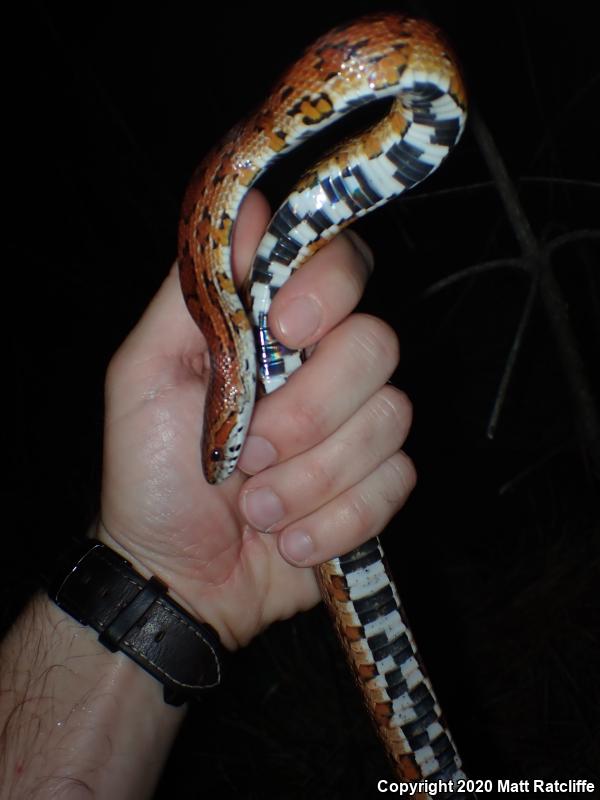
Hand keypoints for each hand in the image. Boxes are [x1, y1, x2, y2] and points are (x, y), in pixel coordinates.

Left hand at [98, 189, 414, 649]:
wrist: (175, 573)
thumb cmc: (150, 473)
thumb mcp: (146, 374)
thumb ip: (195, 294)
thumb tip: (247, 210)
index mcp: (273, 332)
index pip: (342, 268)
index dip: (328, 290)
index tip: (284, 331)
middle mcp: (325, 369)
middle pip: (376, 346)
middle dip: (308, 413)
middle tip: (247, 455)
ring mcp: (358, 429)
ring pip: (389, 421)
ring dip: (309, 480)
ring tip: (253, 508)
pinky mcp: (378, 487)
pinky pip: (394, 486)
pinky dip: (333, 522)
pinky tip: (287, 540)